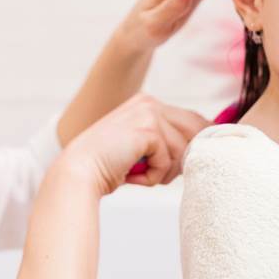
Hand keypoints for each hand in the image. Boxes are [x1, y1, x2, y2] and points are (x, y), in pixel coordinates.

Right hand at [57, 93, 209, 196]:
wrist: (79, 171)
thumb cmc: (106, 165)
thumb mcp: (140, 148)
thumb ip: (164, 142)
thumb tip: (197, 149)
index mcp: (146, 103)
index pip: (191, 120)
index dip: (199, 142)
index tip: (195, 160)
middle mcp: (149, 102)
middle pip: (196, 129)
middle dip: (186, 157)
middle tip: (163, 174)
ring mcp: (149, 112)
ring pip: (183, 149)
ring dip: (166, 172)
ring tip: (143, 176)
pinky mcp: (148, 129)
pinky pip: (169, 160)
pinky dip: (155, 176)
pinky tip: (135, 176)